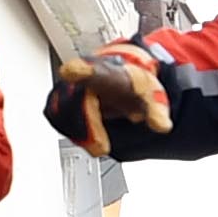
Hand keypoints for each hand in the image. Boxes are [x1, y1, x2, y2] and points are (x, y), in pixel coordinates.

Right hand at [47, 47, 174, 151]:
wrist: (124, 78)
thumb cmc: (133, 86)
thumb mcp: (150, 97)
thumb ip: (156, 112)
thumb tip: (162, 125)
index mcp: (107, 73)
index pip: (93, 71)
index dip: (81, 71)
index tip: (70, 70)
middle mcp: (84, 76)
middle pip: (73, 101)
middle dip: (86, 127)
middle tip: (100, 145)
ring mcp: (69, 86)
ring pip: (60, 110)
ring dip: (78, 131)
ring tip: (96, 140)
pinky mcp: (60, 98)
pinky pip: (55, 116)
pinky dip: (70, 130)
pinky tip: (85, 136)